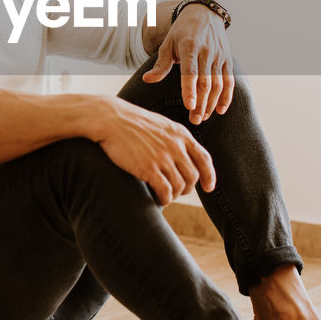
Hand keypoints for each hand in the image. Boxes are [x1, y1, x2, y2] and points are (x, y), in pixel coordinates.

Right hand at [92, 97, 215, 205]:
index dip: (209, 176)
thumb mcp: (161, 125)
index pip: (204, 159)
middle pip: (193, 176)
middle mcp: (176, 146)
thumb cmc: (132, 122)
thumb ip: (174, 138)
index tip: (208, 188)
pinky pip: (165, 191)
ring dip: (174, 195)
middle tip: (177, 192)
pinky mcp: (148, 168)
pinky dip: (165, 199)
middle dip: (188, 188)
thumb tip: (183, 154)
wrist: (111, 119)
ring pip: (180, 186)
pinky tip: (159, 200)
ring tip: (166, 196)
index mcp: (181, 134)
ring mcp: (163, 158)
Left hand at [141, 4, 233, 123]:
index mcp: (189, 47)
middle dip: (201, 103)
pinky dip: (226, 96)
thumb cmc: (181, 32)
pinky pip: (229, 81)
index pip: (190, 72)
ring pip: (218, 84)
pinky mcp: (227, 60)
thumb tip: (147, 80)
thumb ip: (160, 65)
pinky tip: (220, 110)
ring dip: (212, 103)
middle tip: (194, 120)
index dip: (190, 90)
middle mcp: (206, 52)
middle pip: (205, 82)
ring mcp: (218, 56)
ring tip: (203, 118)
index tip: (189, 106)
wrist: (204, 14)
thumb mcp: (168, 44)